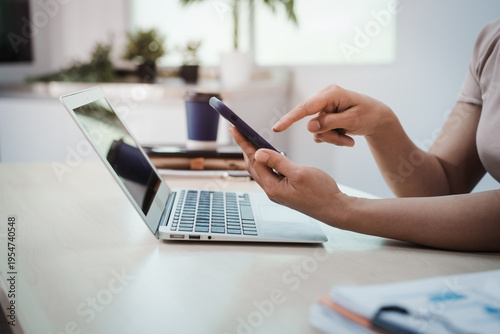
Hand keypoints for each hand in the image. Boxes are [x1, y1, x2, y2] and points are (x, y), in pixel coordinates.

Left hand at [229, 127, 347, 223]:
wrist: (335, 209)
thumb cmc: (322, 193)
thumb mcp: (300, 173)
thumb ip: (278, 162)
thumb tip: (259, 152)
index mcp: (273, 187)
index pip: (254, 161)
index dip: (244, 143)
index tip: (236, 130)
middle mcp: (272, 191)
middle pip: (253, 166)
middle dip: (245, 148)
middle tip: (239, 132)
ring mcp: (278, 192)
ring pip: (261, 171)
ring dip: (255, 155)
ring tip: (249, 140)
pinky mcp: (285, 191)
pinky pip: (270, 174)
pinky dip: (266, 163)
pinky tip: (268, 156)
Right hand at [272, 84, 394, 145]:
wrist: (378, 118)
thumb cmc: (369, 115)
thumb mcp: (352, 120)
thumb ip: (330, 123)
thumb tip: (309, 127)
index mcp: (330, 94)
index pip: (306, 108)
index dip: (290, 118)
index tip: (277, 128)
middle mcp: (324, 98)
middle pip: (312, 123)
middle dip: (329, 135)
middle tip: (347, 142)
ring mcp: (323, 108)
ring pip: (316, 131)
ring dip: (332, 138)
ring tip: (349, 140)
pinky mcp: (323, 117)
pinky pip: (320, 133)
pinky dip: (332, 138)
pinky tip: (346, 137)